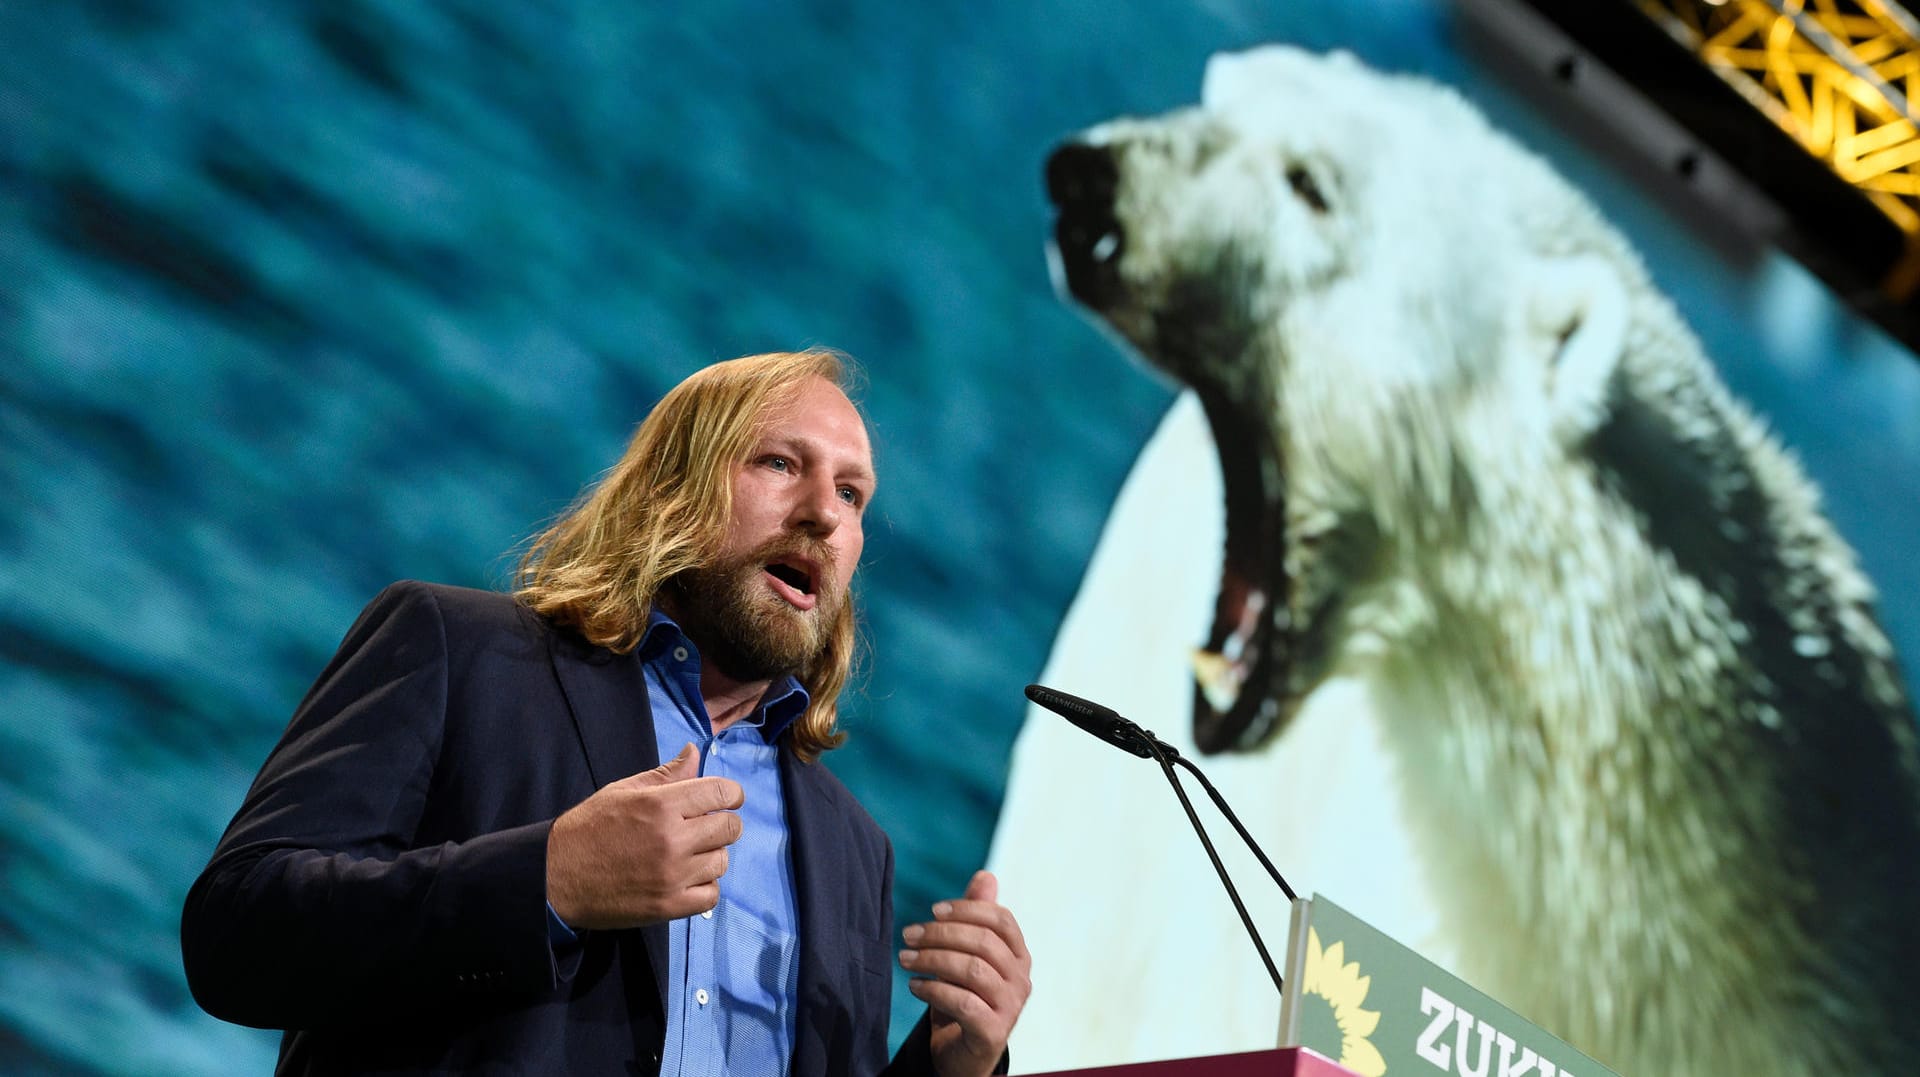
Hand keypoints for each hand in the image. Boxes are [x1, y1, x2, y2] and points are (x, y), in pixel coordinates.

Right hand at [545, 743, 743, 928]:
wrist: (555, 876)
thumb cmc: (589, 828)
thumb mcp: (624, 791)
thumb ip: (666, 775)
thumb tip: (694, 753)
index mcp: (661, 805)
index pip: (721, 792)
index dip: (731, 794)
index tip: (726, 799)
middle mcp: (672, 839)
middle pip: (730, 828)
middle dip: (723, 823)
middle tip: (705, 827)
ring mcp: (672, 875)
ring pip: (722, 861)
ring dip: (711, 855)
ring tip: (689, 854)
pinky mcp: (668, 906)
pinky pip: (711, 895)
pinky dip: (705, 886)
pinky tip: (687, 878)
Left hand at [900, 870, 1032, 1076]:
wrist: (963, 1053)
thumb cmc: (965, 996)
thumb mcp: (967, 956)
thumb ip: (975, 919)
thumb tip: (986, 876)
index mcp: (1019, 955)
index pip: (1001, 920)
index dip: (967, 909)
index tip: (933, 910)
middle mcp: (1022, 980)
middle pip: (984, 942)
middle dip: (941, 934)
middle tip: (908, 934)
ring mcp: (1011, 1008)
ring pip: (973, 970)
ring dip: (932, 959)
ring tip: (904, 958)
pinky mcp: (993, 1033)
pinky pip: (963, 1003)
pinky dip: (934, 989)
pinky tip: (914, 985)